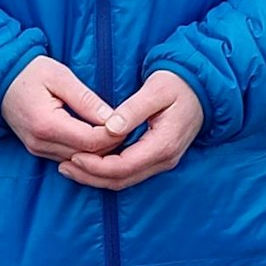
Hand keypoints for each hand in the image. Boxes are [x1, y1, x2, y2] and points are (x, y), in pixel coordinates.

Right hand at [0, 56, 119, 162]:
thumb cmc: (29, 72)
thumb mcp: (60, 76)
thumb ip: (86, 100)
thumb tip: (113, 118)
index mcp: (47, 124)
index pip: (91, 141)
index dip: (114, 134)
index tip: (127, 121)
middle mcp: (41, 143)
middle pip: (88, 156)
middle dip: (110, 144)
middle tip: (127, 127)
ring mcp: (37, 149)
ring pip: (80, 161)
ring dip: (99, 150)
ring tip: (114, 131)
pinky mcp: (37, 150)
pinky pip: (69, 158)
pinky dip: (86, 151)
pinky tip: (96, 137)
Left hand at [58, 70, 203, 190]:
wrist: (201, 88)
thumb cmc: (177, 85)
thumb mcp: (156, 90)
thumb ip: (133, 110)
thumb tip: (111, 128)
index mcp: (163, 144)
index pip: (124, 166)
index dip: (96, 165)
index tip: (73, 156)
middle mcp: (164, 159)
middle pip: (122, 179)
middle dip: (91, 176)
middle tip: (63, 167)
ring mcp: (163, 160)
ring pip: (126, 180)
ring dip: (97, 177)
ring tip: (69, 167)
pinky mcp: (158, 157)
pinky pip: (131, 172)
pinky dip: (108, 172)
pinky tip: (89, 163)